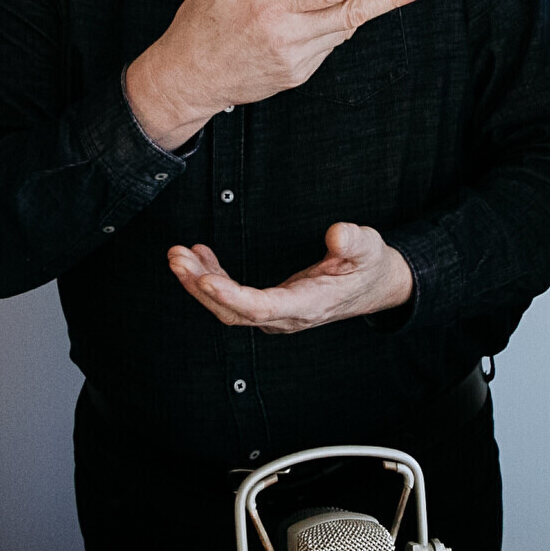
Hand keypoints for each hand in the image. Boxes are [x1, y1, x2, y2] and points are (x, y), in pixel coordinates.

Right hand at [123, 0, 430, 149]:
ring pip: (342, 31)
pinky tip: (330, 17)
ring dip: (361, 10)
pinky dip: (335, 28)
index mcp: (269, 8)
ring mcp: (295, 61)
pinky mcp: (297, 76)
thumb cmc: (199, 27)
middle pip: (350, 14)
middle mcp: (287, 37)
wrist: (187, 80)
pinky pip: (327, 47)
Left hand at [169, 222, 413, 333]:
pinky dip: (212, 277)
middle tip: (177, 258)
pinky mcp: (268, 305)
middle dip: (201, 286)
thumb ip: (354, 242)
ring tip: (178, 255)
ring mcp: (274, 314)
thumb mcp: (369, 248)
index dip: (231, 296)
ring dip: (199, 282)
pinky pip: (232, 298)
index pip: (261, 308)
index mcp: (308, 305)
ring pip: (227, 308)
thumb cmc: (368, 265)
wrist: (372, 285)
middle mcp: (286, 316)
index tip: (205, 279)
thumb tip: (338, 234)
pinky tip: (200, 255)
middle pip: (233, 311)